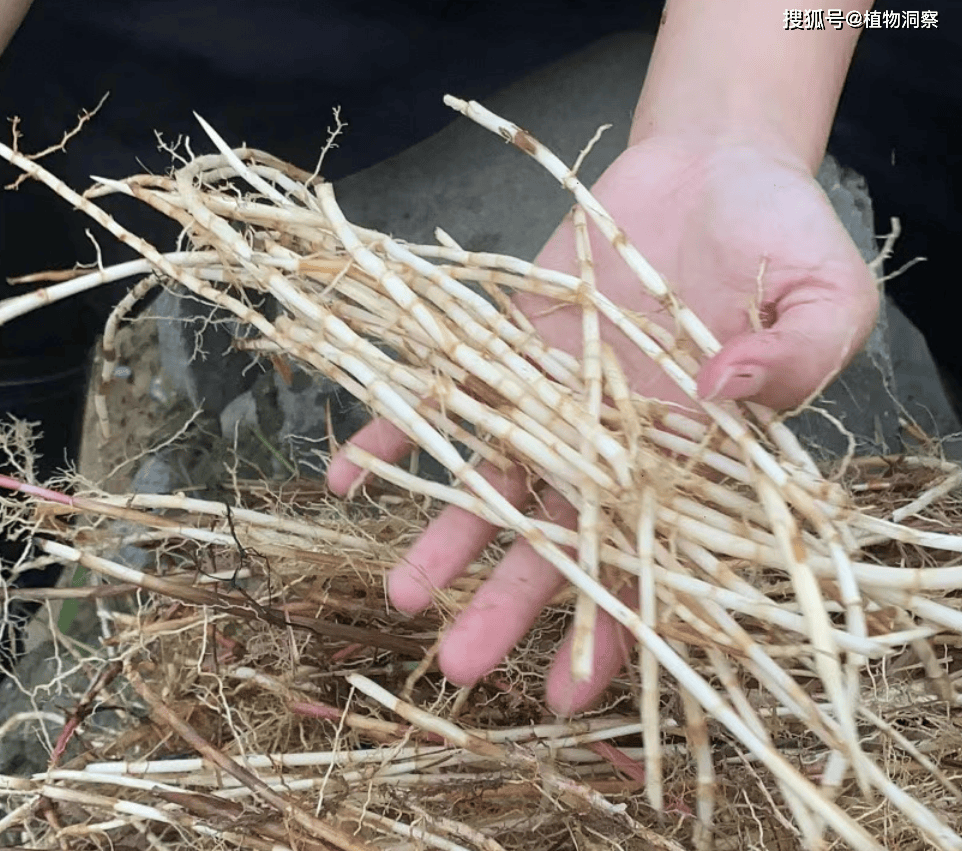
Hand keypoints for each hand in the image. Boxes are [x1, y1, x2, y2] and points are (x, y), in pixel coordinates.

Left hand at [327, 136, 878, 712]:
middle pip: (555, 535)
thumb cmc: (781, 233)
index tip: (566, 690)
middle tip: (457, 666)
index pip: (649, 559)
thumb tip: (724, 394)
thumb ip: (795, 355)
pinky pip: (446, 391)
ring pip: (494, 477)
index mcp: (692, 454)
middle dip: (507, 601)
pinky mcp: (509, 342)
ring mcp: (553, 395)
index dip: (612, 626)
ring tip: (401, 593)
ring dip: (445, 535)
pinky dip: (395, 428)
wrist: (711, 167)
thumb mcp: (824, 293)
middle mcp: (611, 440)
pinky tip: (345, 473)